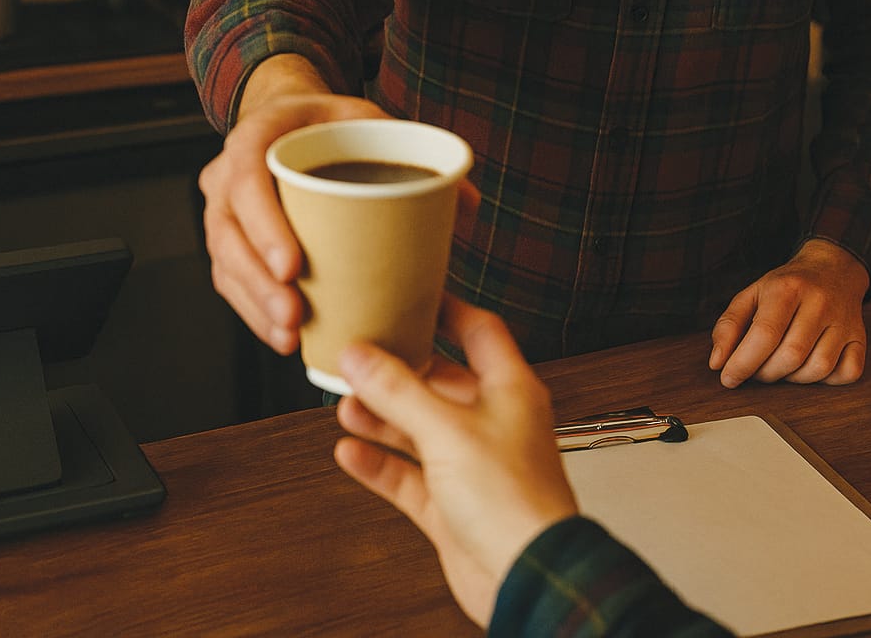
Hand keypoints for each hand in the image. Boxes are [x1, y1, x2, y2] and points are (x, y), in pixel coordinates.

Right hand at [198, 55, 387, 352]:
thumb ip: (409, 150)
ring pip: (226, 263)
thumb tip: (467, 201)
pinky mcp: (230, 240)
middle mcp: (227, 174)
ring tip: (291, 335)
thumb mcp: (364, 119)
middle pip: (229, 233)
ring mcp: (222, 210)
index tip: (293, 266)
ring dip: (256, 305)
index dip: (264, 225)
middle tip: (295, 315)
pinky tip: (283, 336)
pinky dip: (253, 311)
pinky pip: (229, 280)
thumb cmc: (326, 123)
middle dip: (259, 282)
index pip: (247, 180)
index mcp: (257, 135)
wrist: (290, 119)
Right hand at [333, 296, 577, 628]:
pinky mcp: (452, 505)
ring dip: (382, 416)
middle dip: (398, 370)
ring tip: (344, 400)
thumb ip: (398, 391)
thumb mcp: (446, 430)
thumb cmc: (512, 500)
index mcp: (509, 389)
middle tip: (359, 353)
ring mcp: (471, 465)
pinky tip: (349, 450)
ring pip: (418, 429)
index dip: (446, 309)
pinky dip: (379, 463)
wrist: (526, 578)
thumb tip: (358, 355)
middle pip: (439, 381)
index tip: (412, 292)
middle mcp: (492, 422)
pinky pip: (408, 476)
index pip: (479, 331)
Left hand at [708, 240, 869, 387]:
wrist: (832, 269)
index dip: (743, 362)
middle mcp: (819, 303)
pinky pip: (847, 374)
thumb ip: (729, 325)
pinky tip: (810, 367)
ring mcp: (844, 322)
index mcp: (788, 288)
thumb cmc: (787, 286)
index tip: (728, 378)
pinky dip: (826, 380)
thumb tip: (718, 362)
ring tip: (781, 367)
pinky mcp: (860, 339)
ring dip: (793, 379)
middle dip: (766, 373)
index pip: (765, 334)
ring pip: (818, 369)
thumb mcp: (752, 294)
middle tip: (755, 370)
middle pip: (791, 355)